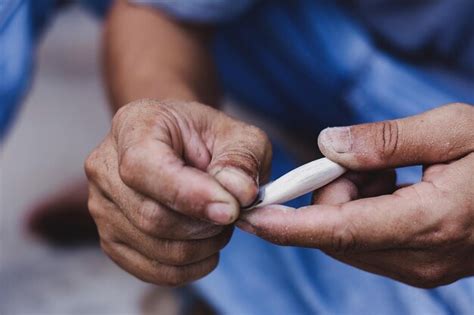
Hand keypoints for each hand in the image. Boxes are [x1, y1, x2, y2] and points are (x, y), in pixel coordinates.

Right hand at [85, 99, 270, 285]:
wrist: (184, 148)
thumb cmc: (208, 140)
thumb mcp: (238, 136)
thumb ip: (242, 159)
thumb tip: (238, 192)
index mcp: (133, 126)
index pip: (143, 166)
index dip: (189, 194)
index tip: (230, 209)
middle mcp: (106, 167)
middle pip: (151, 216)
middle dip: (205, 225)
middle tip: (233, 213)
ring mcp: (102, 207)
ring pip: (155, 248)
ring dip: (202, 246)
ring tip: (219, 224)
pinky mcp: (111, 239)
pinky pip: (151, 269)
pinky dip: (189, 267)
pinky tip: (206, 247)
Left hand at [238, 103, 473, 287]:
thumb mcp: (454, 129)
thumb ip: (386, 140)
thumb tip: (327, 144)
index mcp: (432, 221)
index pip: (342, 230)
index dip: (292, 226)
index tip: (252, 218)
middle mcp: (421, 258)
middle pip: (338, 233)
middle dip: (331, 195)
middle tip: (361, 162)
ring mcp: (421, 266)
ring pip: (348, 238)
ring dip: (350, 201)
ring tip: (388, 172)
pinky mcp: (418, 264)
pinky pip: (365, 241)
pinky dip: (363, 210)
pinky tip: (393, 188)